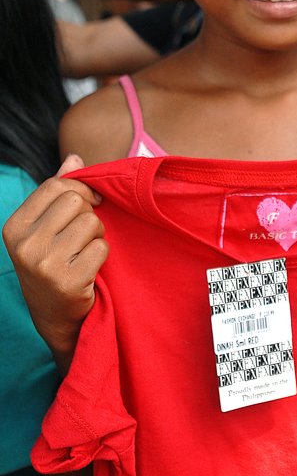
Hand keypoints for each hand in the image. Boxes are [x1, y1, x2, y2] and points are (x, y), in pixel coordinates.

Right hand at [2, 154, 108, 373]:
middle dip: (89, 213)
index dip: (80, 189)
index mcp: (14, 226)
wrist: (54, 317)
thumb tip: (74, 158)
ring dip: (98, 234)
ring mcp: (44, 264)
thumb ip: (58, 193)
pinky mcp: (68, 281)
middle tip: (85, 233)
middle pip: (75, 201)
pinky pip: (101, 247)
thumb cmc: (52, 264)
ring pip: (91, 222)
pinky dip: (102, 255)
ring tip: (86, 251)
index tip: (91, 201)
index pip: (55, 186)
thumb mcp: (45, 229)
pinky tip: (90, 268)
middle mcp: (24, 245)